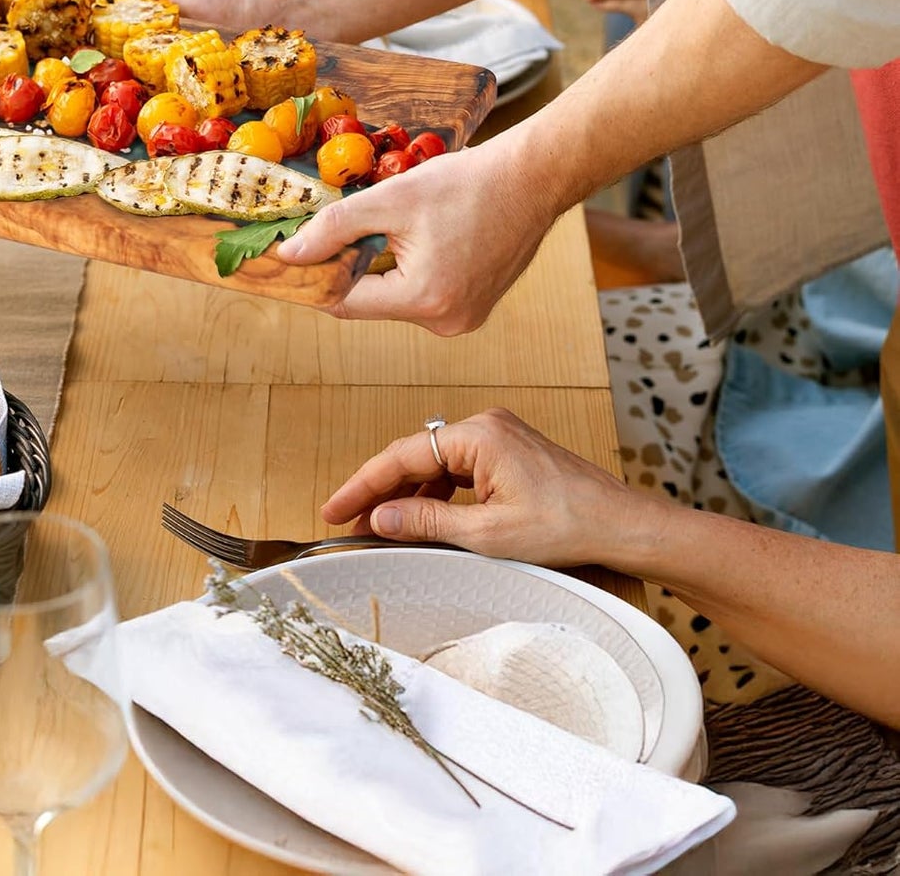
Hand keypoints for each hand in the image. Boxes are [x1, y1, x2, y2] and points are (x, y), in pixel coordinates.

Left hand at [275, 136, 563, 331]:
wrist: (532, 177)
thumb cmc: (468, 184)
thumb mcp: (390, 199)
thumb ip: (334, 228)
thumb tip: (288, 255)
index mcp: (425, 300)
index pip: (346, 301)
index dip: (319, 273)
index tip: (297, 251)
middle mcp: (446, 321)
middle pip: (372, 301)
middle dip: (356, 263)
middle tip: (352, 224)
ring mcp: (464, 318)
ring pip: (397, 297)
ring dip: (385, 263)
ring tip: (401, 224)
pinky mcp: (474, 306)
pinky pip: (424, 292)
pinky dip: (413, 267)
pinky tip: (426, 234)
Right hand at [321, 408, 658, 567]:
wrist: (622, 525)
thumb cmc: (568, 525)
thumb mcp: (489, 533)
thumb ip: (428, 522)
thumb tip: (380, 518)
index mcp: (477, 435)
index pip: (401, 457)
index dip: (363, 485)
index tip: (335, 509)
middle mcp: (484, 425)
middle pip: (414, 457)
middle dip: (380, 491)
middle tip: (348, 522)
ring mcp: (497, 436)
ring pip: (434, 464)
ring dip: (408, 496)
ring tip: (381, 528)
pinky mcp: (507, 451)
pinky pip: (457, 469)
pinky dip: (436, 494)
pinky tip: (422, 519)